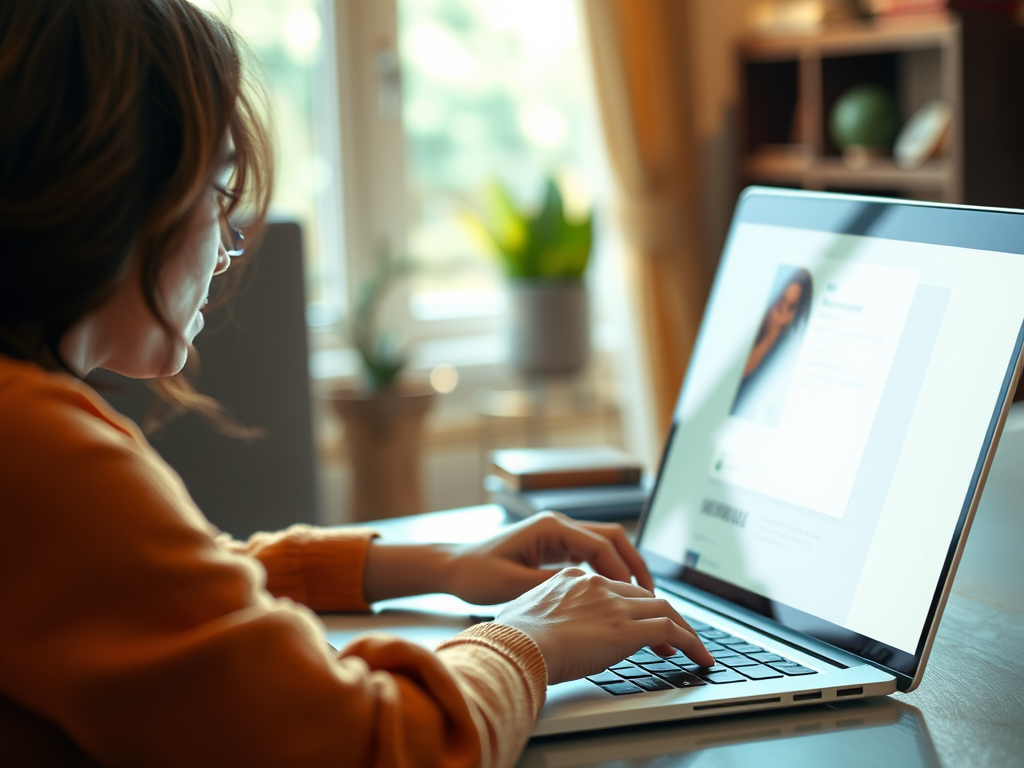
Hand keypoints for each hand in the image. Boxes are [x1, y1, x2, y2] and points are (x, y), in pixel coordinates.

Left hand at [442, 511, 653, 604]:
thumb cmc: (476, 573)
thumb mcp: (513, 585)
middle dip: (634, 564)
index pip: (601, 545)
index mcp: (551, 527)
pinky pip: (591, 555)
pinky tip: (614, 596)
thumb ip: (552, 587)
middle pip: (612, 538)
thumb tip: (588, 596)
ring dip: (624, 568)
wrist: (453, 566)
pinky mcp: (555, 548)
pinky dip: (607, 572)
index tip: (637, 597)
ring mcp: (558, 535)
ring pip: (605, 546)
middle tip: (650, 595)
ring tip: (639, 598)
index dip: (623, 571)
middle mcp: (558, 526)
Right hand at [496, 568, 714, 683]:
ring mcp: (614, 604)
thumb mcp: (527, 616)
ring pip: (664, 609)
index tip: (638, 625)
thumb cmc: (512, 638)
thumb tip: (543, 633)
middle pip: (644, 596)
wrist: (517, 646)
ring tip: (694, 649)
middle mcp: (597, 585)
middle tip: (671, 638)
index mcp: (572, 578)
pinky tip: (699, 657)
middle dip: (661, 616)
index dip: (632, 607)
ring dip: (683, 629)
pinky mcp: (629, 628)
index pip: (614, 588)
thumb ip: (545, 616)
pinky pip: (672, 631)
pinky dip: (691, 643)